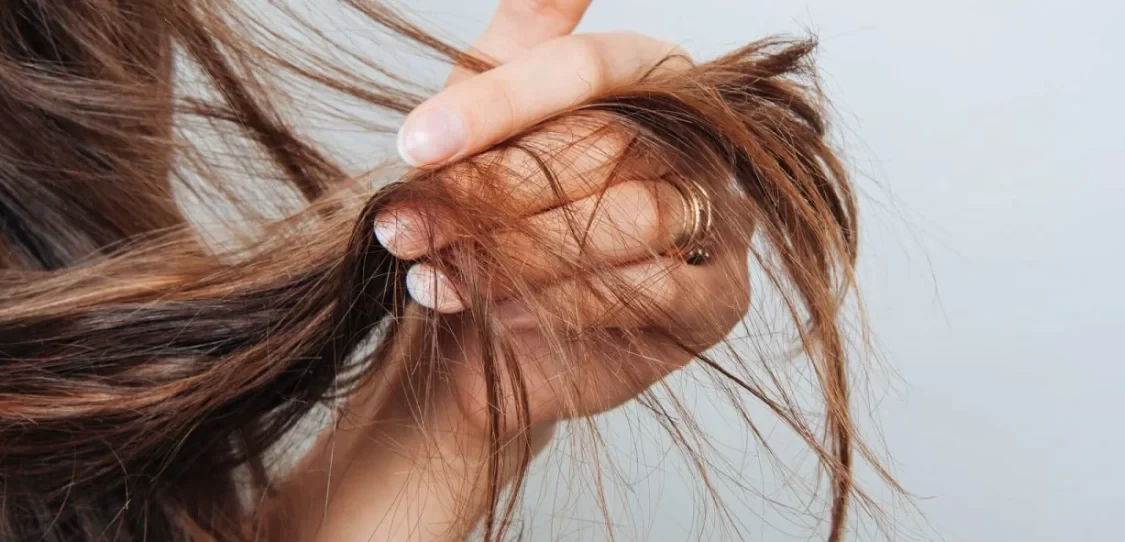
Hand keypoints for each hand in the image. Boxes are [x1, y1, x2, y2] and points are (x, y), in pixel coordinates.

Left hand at [376, 3, 752, 434]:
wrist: (493, 339)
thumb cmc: (497, 215)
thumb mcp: (491, 116)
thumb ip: (523, 36)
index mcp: (652, 75)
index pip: (588, 67)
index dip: (498, 103)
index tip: (414, 142)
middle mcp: (700, 138)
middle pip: (606, 144)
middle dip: (493, 189)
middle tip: (402, 223)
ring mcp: (721, 217)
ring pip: (632, 216)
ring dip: (517, 249)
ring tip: (433, 267)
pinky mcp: (719, 298)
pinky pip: (650, 289)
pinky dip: (561, 301)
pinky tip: (492, 311)